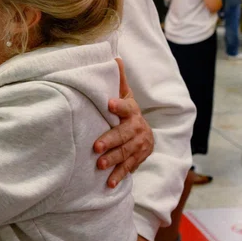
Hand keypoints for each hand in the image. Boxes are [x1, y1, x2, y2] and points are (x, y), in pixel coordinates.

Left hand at [94, 59, 153, 187]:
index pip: (126, 107)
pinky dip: (120, 175)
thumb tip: (114, 57)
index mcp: (132, 111)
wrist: (145, 132)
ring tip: (100, 165)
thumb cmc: (127, 111)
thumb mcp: (124, 95)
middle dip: (111, 141)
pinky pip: (130, 168)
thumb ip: (118, 80)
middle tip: (96, 147)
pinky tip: (109, 182)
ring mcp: (140, 145)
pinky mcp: (140, 158)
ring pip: (126, 152)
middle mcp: (138, 128)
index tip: (109, 104)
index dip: (118, 106)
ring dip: (114, 159)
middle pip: (124, 135)